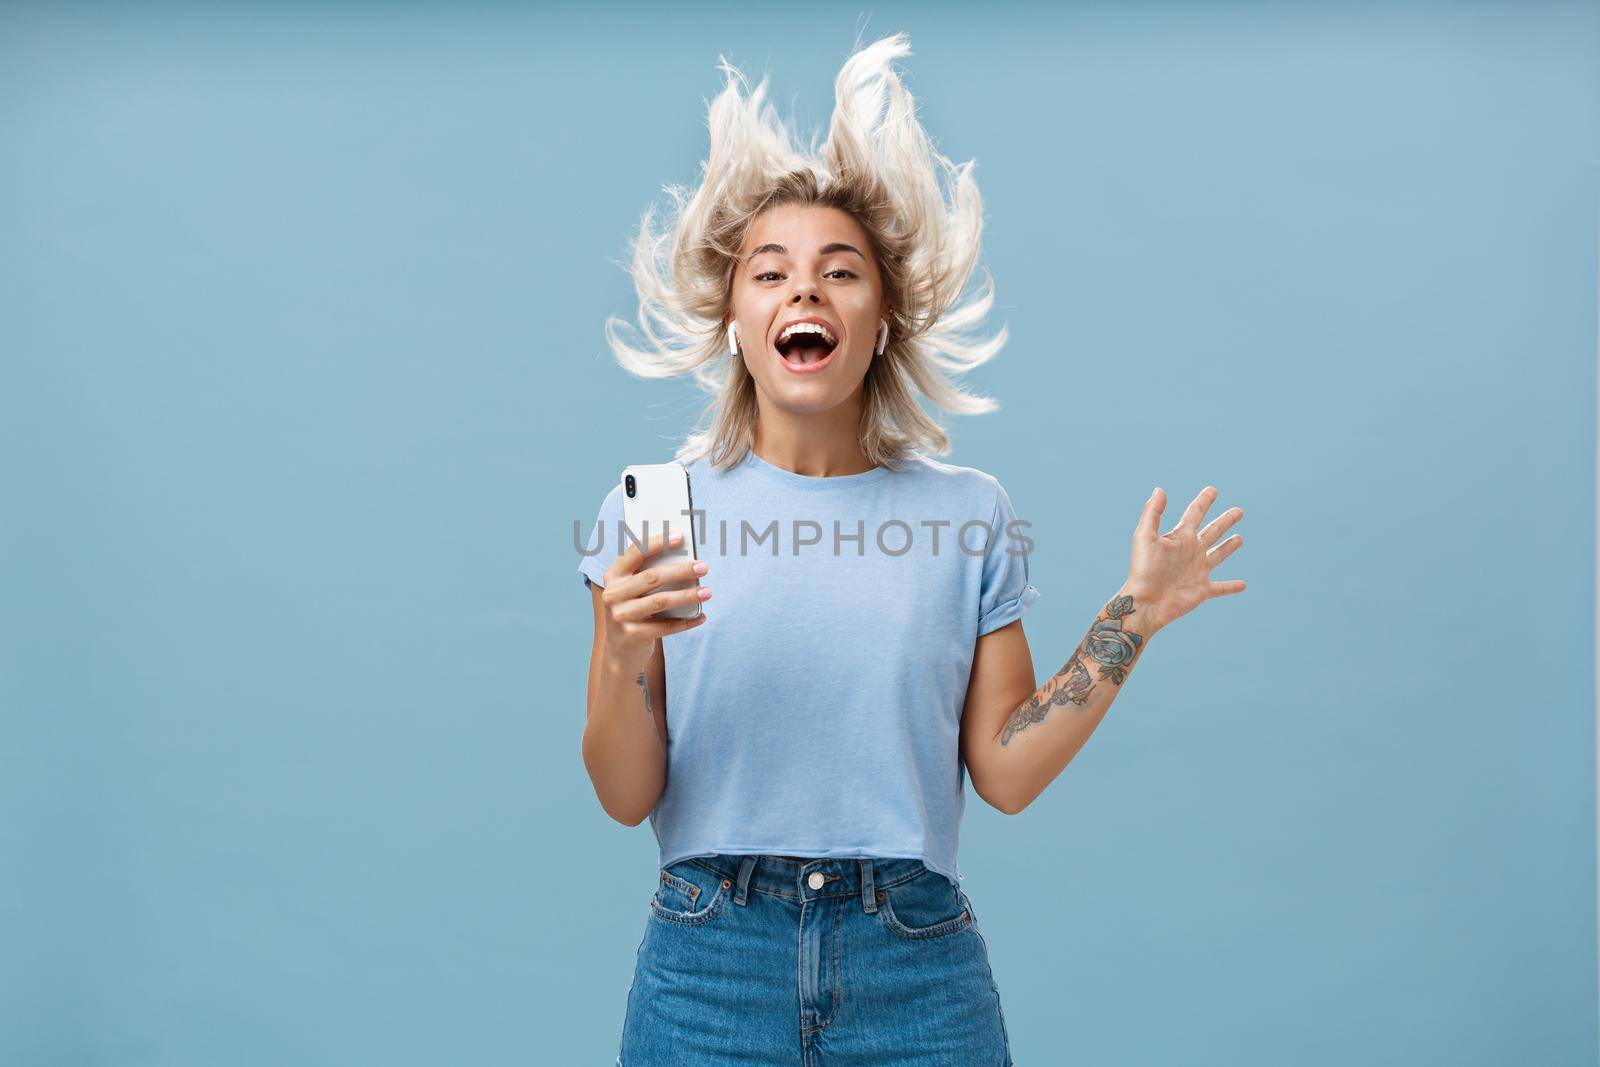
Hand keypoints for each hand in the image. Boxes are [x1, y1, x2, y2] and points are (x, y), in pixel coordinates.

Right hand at [600, 532, 711, 670]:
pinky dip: (686, 621)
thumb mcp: (632, 591)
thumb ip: (648, 574)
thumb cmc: (633, 611)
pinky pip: (666, 627)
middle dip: (681, 570)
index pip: (635, 552)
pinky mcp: (632, 635)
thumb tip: (684, 558)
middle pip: (652, 577)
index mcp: (613, 576)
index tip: (681, 537)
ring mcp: (621, 616)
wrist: (619, 651)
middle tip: (703, 567)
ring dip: (688, 596)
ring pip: (661, 601)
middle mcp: (613, 594)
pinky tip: (701, 616)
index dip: (658, 542)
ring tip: (708, 591)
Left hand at [1125, 485, 1245, 633]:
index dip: (1204, 501)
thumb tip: (1160, 489)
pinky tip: (1243, 585)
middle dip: (1225, 521)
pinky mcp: (1201, 590)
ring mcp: (1197, 571)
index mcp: (1179, 538)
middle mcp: (1190, 552)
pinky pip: (1220, 588)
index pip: (1194, 514)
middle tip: (1239, 511)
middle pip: (1212, 531)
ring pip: (1218, 555)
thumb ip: (1152, 512)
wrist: (1145, 601)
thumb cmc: (1143, 569)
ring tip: (1240, 538)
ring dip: (1229, 547)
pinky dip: (1231, 587)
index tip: (1213, 490)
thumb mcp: (1145, 536)